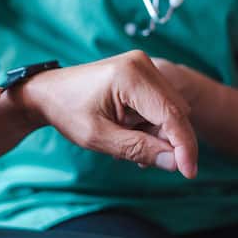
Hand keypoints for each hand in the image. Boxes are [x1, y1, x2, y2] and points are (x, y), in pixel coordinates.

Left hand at [13, 51, 197, 177]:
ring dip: (158, 133)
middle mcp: (142, 64)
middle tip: (141, 161)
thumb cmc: (67, 112)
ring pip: (171, 110)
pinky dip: (152, 124)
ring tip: (126, 142)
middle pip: (176, 112)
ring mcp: (143, 66)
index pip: (172, 114)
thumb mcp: (99, 137)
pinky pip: (161, 104)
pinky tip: (130, 132)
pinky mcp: (142, 72)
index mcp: (131, 75)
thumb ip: (139, 149)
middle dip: (169, 141)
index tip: (189, 173)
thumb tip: (175, 164)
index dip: (184, 146)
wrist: (48, 92)